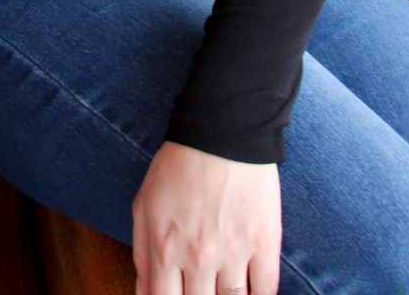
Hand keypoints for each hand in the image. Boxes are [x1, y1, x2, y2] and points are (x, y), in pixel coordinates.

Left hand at [132, 141, 280, 294]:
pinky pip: (266, 291)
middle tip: (202, 289)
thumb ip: (142, 255)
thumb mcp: (145, 205)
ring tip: (222, 289)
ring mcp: (234, 252)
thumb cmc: (178, 167)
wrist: (221, 130)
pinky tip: (251, 291)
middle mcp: (198, 257)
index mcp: (165, 249)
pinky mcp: (264, 243)